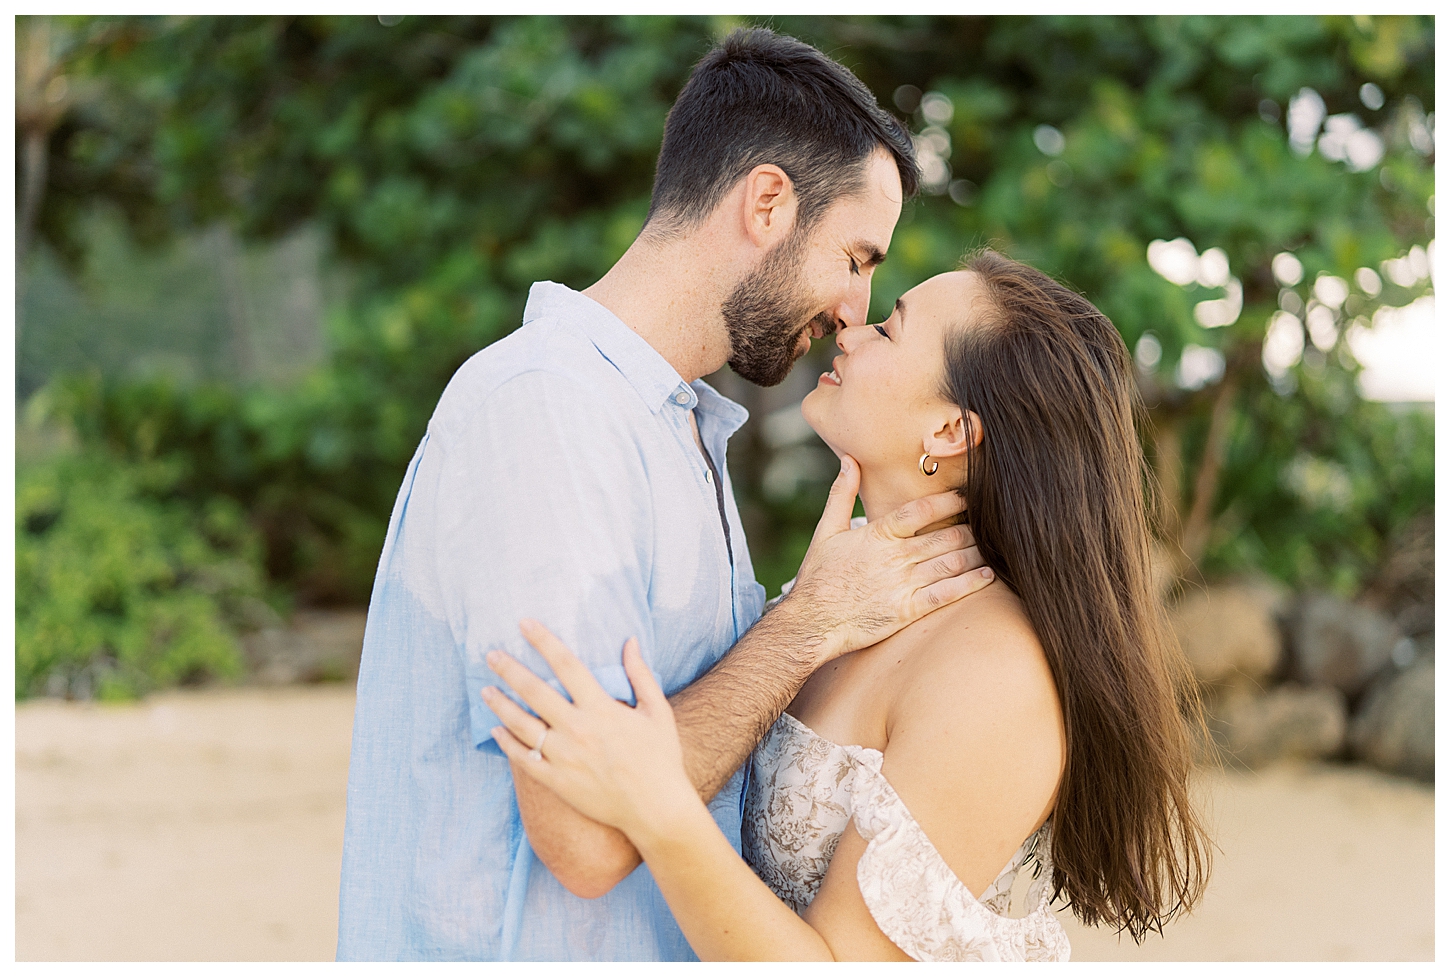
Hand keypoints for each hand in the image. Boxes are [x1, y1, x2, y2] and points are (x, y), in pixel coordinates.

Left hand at [485, 620, 699, 840]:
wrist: (655, 809)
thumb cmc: (661, 758)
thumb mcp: (658, 711)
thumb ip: (641, 674)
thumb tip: (630, 640)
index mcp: (602, 709)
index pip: (566, 665)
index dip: (544, 641)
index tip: (524, 624)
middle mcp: (578, 730)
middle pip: (535, 692)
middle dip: (510, 670)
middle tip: (490, 655)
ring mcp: (565, 758)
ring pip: (522, 725)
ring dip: (501, 705)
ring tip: (485, 690)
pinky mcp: (557, 782)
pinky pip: (524, 760)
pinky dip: (507, 743)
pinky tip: (495, 729)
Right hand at [782, 455, 993, 663]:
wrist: (810, 622)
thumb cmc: (817, 577)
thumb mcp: (825, 531)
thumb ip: (841, 494)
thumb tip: (848, 460)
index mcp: (878, 534)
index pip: (922, 510)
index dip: (949, 500)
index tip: (967, 495)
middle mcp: (895, 557)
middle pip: (945, 536)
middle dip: (971, 528)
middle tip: (990, 522)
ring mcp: (903, 584)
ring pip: (951, 562)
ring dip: (976, 553)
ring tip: (994, 546)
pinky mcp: (907, 611)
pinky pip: (946, 594)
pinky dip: (969, 584)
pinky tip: (987, 576)